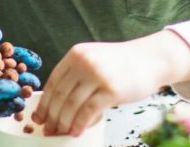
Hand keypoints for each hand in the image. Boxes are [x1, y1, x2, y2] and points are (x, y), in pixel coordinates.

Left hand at [33, 31, 189, 135]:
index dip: (44, 103)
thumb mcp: (94, 59)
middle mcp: (84, 62)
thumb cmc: (122, 64)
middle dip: (51, 116)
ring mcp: (98, 75)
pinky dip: (79, 124)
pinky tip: (76, 132)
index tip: (38, 118)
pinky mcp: (111, 90)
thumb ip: (76, 75)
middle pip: (59, 95)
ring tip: (60, 133)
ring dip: (63, 123)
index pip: (52, 82)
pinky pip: (88, 111)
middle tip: (48, 130)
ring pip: (71, 104)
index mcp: (76, 54)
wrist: (150, 59)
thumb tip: (57, 105)